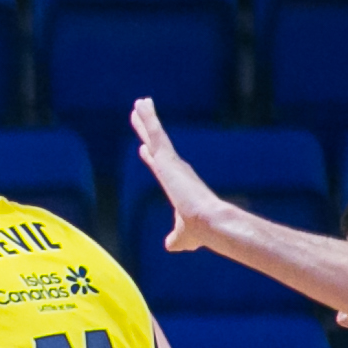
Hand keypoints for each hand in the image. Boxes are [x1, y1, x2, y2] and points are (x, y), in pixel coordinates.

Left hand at [130, 98, 224, 254]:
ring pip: (156, 135)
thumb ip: (175, 239)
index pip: (161, 165)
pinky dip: (148, 119)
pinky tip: (141, 107)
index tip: (144, 147)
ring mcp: (172, 162)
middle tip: (140, 112)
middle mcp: (175, 169)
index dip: (152, 155)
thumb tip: (171, 245)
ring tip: (139, 102)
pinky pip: (156, 134)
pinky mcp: (169, 159)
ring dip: (147, 118)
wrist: (208, 224)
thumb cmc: (198, 232)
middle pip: (157, 144)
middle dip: (148, 129)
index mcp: (176, 183)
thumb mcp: (181, 238)